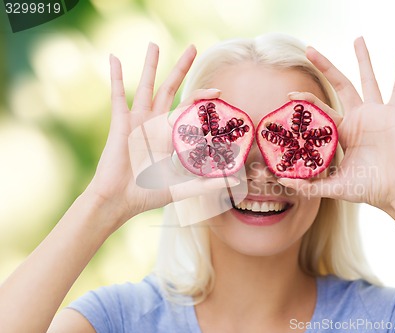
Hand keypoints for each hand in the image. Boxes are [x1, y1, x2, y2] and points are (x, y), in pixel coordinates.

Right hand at [86, 43, 236, 224]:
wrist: (119, 200)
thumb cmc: (147, 195)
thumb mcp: (182, 187)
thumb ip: (207, 184)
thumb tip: (235, 183)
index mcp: (169, 135)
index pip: (189, 109)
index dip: (202, 97)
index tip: (219, 90)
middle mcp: (154, 123)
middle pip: (170, 88)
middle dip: (181, 68)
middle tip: (192, 47)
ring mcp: (137, 120)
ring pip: (146, 86)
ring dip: (150, 65)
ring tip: (154, 44)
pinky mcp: (120, 122)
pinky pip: (117, 94)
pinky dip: (116, 76)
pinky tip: (114, 58)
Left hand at [279, 38, 394, 211]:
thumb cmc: (369, 189)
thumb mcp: (334, 187)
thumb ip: (309, 185)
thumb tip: (282, 182)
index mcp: (343, 132)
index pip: (321, 110)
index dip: (306, 101)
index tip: (289, 95)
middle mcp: (358, 119)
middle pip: (339, 85)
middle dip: (325, 66)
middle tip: (309, 49)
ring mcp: (376, 115)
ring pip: (367, 80)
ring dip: (363, 59)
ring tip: (358, 38)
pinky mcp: (394, 116)